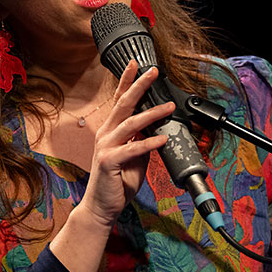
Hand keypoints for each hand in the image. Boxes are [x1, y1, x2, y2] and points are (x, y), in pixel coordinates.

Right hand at [79, 61, 173, 226]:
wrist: (102, 206)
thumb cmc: (117, 182)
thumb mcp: (134, 157)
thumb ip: (142, 140)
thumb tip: (158, 127)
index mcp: (111, 131)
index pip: (119, 101)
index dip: (127, 81)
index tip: (137, 65)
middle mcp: (105, 134)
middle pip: (123, 104)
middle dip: (138, 86)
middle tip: (152, 71)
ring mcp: (105, 147)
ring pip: (130, 124)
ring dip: (152, 113)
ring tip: (168, 106)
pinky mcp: (108, 162)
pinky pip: (132, 149)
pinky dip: (149, 142)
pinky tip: (162, 138)